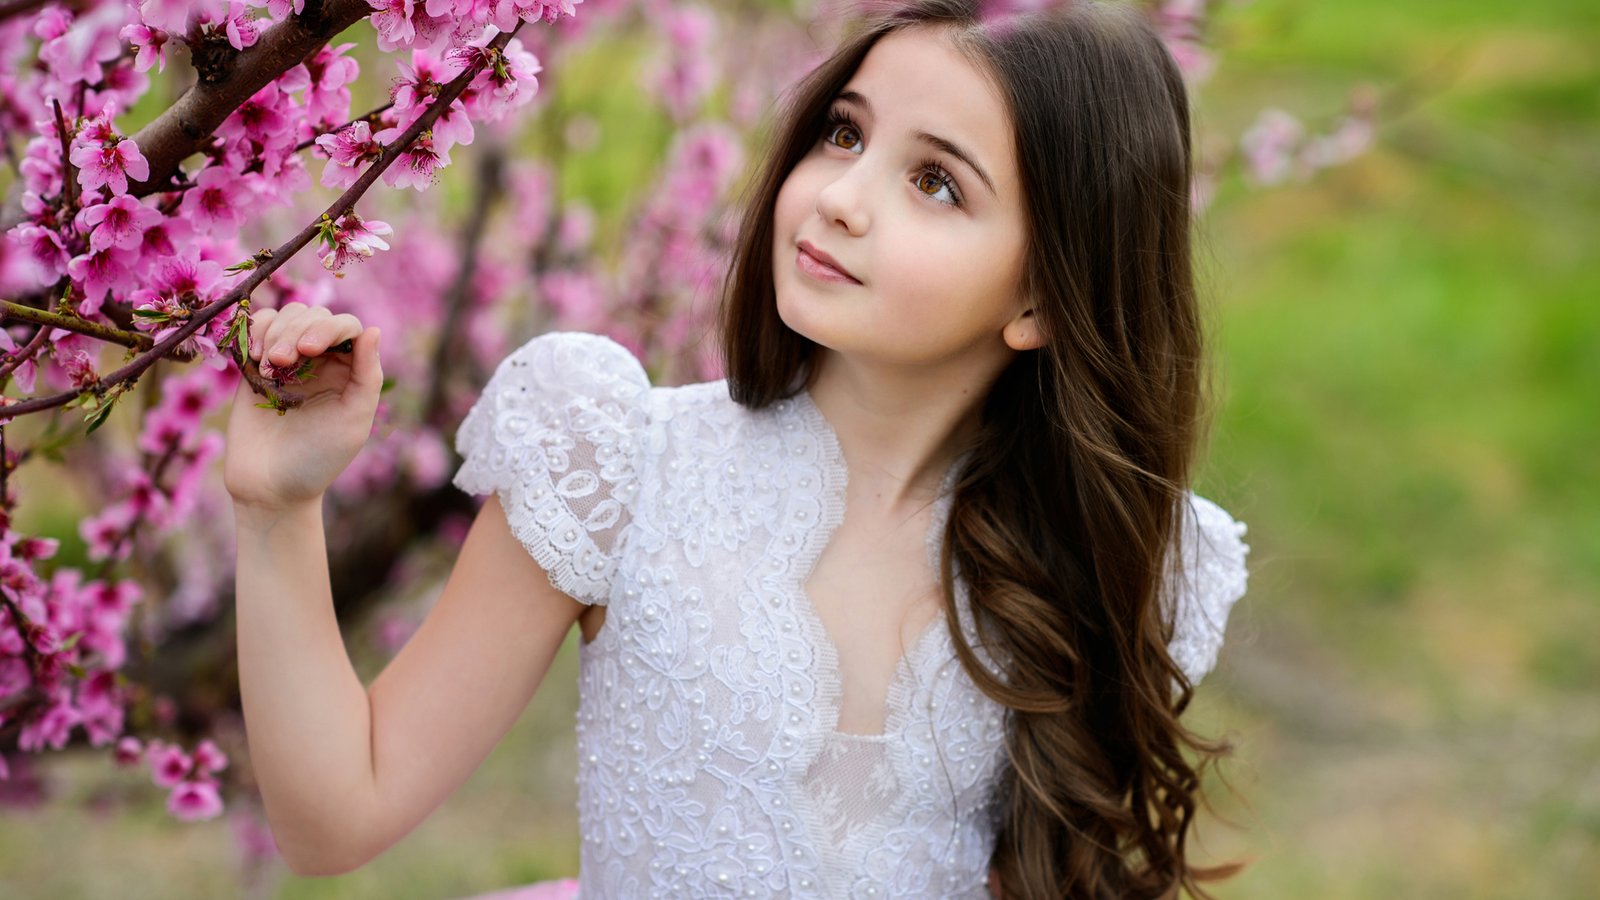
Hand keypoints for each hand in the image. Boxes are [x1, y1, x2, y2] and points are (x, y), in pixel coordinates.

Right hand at [224, 302, 382, 514]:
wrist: (271, 486)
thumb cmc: (319, 459)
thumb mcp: (353, 421)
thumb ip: (367, 376)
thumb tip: (374, 329)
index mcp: (351, 371)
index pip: (347, 327)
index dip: (328, 328)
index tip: (308, 350)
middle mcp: (322, 361)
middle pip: (314, 316)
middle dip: (296, 331)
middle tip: (283, 362)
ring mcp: (289, 361)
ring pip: (286, 316)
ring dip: (276, 332)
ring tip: (270, 366)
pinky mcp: (256, 366)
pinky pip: (257, 327)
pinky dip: (254, 331)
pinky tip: (255, 357)